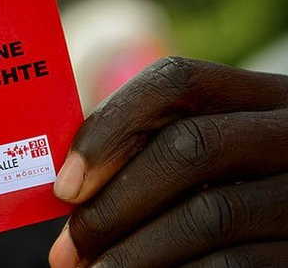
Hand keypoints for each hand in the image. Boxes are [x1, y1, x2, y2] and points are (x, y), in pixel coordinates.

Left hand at [48, 57, 287, 266]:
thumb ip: (148, 154)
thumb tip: (69, 186)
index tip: (65, 186)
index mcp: (258, 97)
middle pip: (189, 148)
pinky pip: (235, 264)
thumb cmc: (228, 195)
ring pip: (208, 215)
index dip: (111, 127)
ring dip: (135, 252)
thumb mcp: (205, 161)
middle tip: (68, 249)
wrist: (286, 239)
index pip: (175, 81)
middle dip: (114, 204)